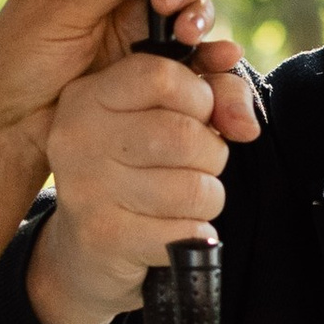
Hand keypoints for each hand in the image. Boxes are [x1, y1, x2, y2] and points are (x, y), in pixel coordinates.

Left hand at [0, 0, 258, 169]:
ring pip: (190, 5)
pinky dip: (209, 52)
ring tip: (183, 33)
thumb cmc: (16, 60)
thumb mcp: (55, 12)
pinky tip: (219, 57)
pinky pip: (190, 51)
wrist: (11, 125)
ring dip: (197, 12)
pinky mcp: (151, 65)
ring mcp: (139, 26)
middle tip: (167, 1)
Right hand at [25, 37, 249, 323]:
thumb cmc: (136, 167)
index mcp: (88, 95)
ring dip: (207, 197)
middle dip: (211, 154)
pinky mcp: (104, 237)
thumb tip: (246, 125)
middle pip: (183, 135)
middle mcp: (78, 137)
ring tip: (186, 198)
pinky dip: (195, 234)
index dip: (200, 98)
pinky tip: (174, 230)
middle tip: (197, 165)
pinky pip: (184, 232)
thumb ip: (217, 93)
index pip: (163, 77)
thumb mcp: (167, 113)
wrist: (87, 246)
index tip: (198, 116)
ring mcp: (86, 189)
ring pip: (192, 189)